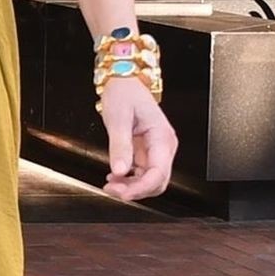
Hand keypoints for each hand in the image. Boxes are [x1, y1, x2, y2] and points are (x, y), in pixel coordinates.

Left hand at [98, 76, 176, 202]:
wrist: (124, 82)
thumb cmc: (124, 93)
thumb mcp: (118, 118)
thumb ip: (120, 145)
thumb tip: (119, 170)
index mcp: (162, 138)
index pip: (158, 173)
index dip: (141, 189)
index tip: (122, 194)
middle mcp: (163, 147)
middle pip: (157, 182)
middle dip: (135, 191)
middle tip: (112, 189)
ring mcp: (156, 151)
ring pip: (149, 181)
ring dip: (131, 187)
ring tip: (110, 183)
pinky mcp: (147, 152)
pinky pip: (142, 174)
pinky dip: (129, 180)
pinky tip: (115, 177)